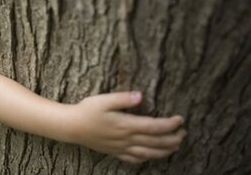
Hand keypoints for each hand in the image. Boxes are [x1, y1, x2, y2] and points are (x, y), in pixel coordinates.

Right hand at [67, 91, 185, 162]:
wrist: (71, 126)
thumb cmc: (87, 110)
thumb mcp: (103, 100)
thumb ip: (123, 98)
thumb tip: (141, 95)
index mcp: (126, 125)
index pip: (155, 127)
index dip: (170, 125)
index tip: (180, 119)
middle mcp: (126, 139)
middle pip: (156, 142)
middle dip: (173, 139)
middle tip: (184, 133)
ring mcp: (121, 147)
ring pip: (148, 153)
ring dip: (165, 151)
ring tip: (175, 146)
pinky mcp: (115, 152)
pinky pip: (135, 159)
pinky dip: (147, 158)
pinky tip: (152, 156)